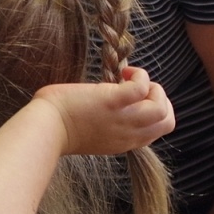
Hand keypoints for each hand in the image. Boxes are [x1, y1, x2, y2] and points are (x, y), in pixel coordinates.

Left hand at [32, 67, 174, 156]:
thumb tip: (112, 105)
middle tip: (141, 88)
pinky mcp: (113, 102)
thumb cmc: (60, 127)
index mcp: (124, 142)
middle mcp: (129, 134)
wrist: (46, 129)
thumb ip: (109, 125)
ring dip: (155, 88)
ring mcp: (123, 119)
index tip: (136, 100)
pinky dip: (140, 75)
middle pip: (167, 122)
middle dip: (162, 100)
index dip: (153, 112)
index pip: (156, 131)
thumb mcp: (94, 134)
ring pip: (162, 109)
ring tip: (133, 79)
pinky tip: (124, 71)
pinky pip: (142, 88)